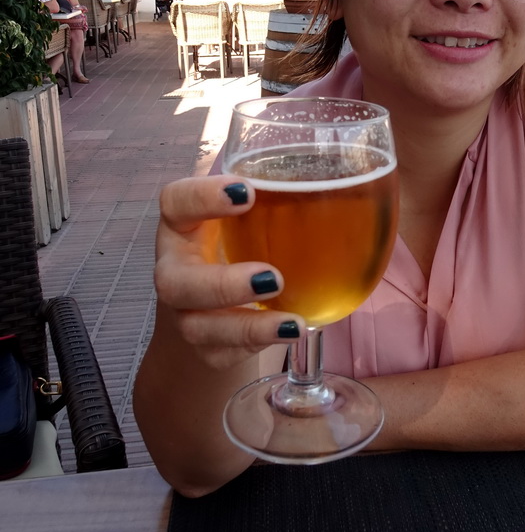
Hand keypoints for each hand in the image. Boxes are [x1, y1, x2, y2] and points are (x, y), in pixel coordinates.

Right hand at [154, 175, 305, 370]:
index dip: (202, 197)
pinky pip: (222, 353)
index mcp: (183, 226)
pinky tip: (290, 334)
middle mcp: (176, 269)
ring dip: (247, 327)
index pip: (175, 202)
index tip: (247, 191)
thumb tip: (344, 177)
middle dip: (222, 284)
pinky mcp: (204, 345)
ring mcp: (185, 312)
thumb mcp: (247, 216)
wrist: (213, 305)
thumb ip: (276, 198)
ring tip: (293, 323)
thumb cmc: (237, 244)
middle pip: (174, 282)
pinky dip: (257, 346)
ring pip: (198, 327)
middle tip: (272, 278)